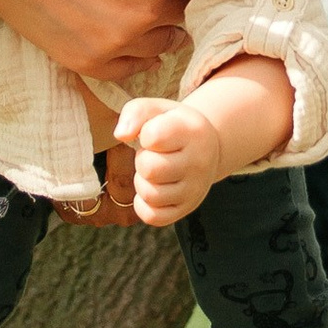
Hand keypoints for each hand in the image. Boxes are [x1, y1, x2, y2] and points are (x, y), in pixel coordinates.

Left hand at [115, 94, 225, 223]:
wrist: (207, 148)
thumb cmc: (174, 126)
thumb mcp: (158, 110)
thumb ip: (135, 113)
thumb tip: (120, 135)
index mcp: (192, 132)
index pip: (153, 137)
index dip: (144, 135)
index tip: (153, 135)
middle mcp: (199, 162)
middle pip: (150, 169)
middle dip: (142, 160)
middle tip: (153, 155)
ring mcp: (195, 189)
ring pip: (150, 195)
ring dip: (143, 182)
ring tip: (154, 171)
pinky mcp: (186, 209)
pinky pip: (153, 217)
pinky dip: (144, 205)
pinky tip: (152, 189)